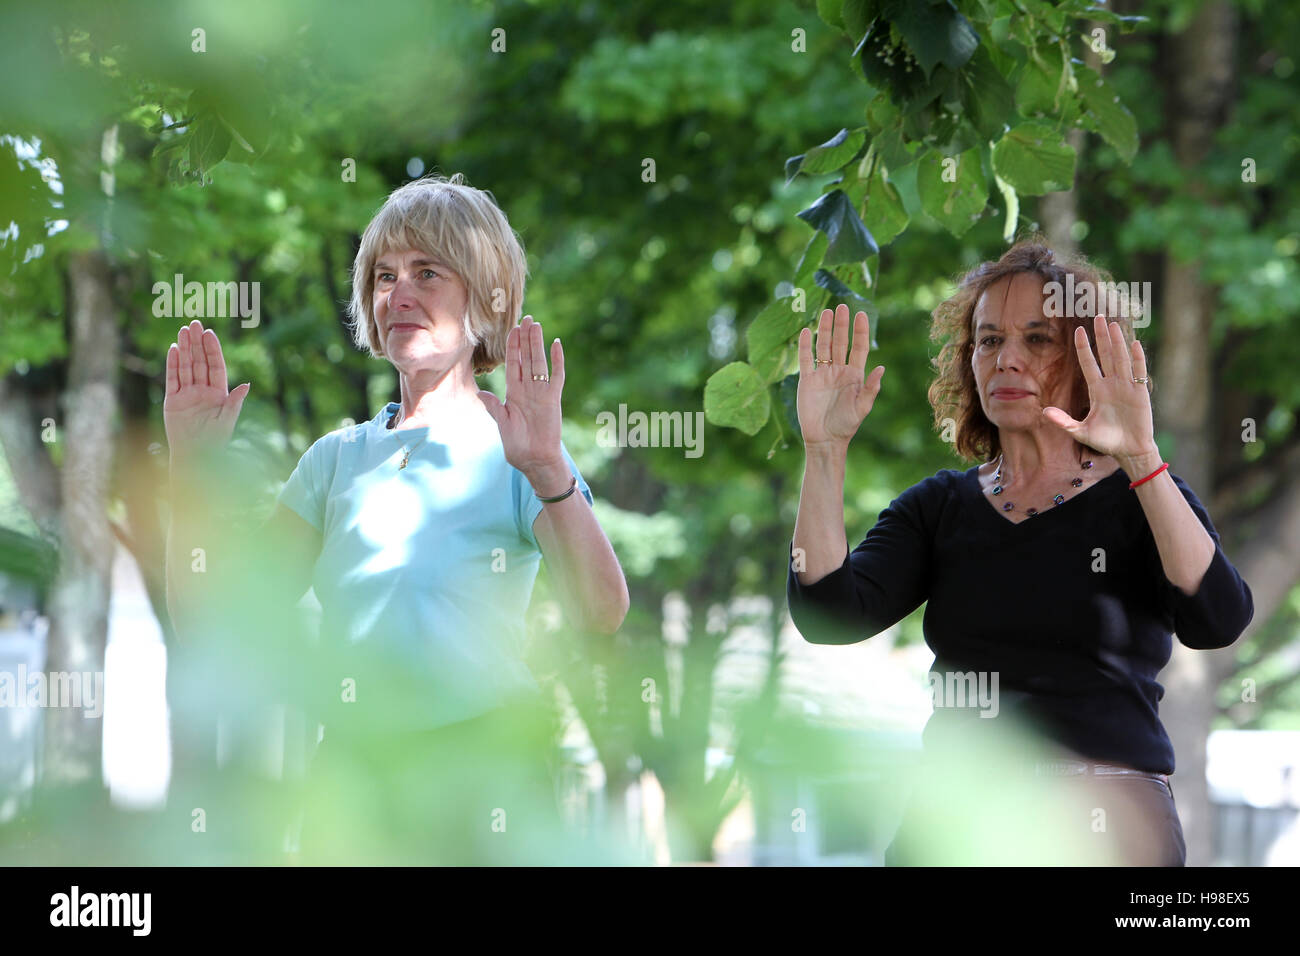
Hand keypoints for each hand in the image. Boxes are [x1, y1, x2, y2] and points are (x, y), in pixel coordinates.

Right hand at [164, 320, 249, 466]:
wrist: (195, 456)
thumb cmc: (215, 441)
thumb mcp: (227, 420)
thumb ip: (235, 402)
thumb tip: (246, 384)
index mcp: (219, 393)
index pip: (216, 366)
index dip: (213, 350)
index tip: (209, 333)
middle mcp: (202, 390)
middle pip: (200, 361)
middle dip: (197, 343)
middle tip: (194, 323)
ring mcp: (186, 394)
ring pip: (186, 366)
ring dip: (185, 348)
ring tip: (183, 330)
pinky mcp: (172, 400)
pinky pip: (172, 378)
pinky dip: (173, 363)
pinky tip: (174, 349)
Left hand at [477, 315, 564, 477]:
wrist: (536, 460)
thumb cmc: (518, 446)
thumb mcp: (502, 425)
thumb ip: (494, 408)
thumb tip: (481, 392)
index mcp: (513, 394)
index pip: (512, 364)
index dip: (512, 346)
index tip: (512, 329)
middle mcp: (527, 389)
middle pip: (527, 358)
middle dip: (526, 338)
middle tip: (527, 317)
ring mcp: (541, 393)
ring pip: (539, 362)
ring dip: (538, 344)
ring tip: (537, 325)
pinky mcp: (553, 399)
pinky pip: (557, 376)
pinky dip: (557, 361)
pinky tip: (557, 345)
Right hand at [797, 303, 884, 449]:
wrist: (825, 439)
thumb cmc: (846, 426)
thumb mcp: (862, 408)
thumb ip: (871, 388)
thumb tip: (881, 368)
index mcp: (854, 375)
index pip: (858, 348)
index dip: (860, 331)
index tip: (860, 314)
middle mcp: (839, 371)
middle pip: (840, 342)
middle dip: (842, 325)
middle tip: (842, 306)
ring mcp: (822, 374)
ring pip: (823, 346)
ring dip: (825, 330)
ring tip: (826, 312)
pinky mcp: (807, 381)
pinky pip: (806, 359)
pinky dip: (805, 346)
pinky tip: (805, 332)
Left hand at [1041, 313, 1155, 460]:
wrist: (1129, 450)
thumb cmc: (1105, 441)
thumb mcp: (1080, 431)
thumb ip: (1063, 422)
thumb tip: (1043, 413)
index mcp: (1097, 390)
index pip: (1088, 363)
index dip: (1084, 347)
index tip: (1078, 330)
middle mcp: (1112, 384)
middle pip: (1106, 354)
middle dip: (1101, 336)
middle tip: (1098, 316)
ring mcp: (1127, 386)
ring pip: (1121, 359)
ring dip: (1117, 341)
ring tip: (1113, 324)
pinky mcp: (1140, 393)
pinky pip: (1138, 371)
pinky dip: (1137, 358)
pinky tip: (1133, 343)